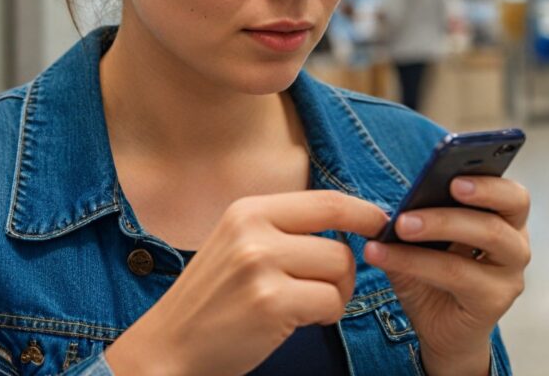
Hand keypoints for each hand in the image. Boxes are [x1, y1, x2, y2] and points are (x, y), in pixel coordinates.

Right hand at [105, 191, 387, 375]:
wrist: (168, 347)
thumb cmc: (213, 300)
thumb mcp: (238, 244)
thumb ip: (283, 228)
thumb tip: (348, 219)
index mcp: (248, 210)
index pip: (325, 201)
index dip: (362, 211)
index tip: (380, 223)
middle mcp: (254, 230)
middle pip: (339, 243)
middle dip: (345, 272)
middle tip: (327, 289)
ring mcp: (261, 265)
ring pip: (339, 271)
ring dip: (335, 295)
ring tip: (306, 307)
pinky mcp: (271, 303)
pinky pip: (330, 304)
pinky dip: (325, 317)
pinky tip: (299, 322)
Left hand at [363, 176, 530, 375]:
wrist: (440, 330)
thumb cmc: (434, 277)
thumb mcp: (420, 241)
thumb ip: (412, 217)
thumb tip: (385, 205)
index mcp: (504, 219)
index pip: (512, 193)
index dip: (490, 180)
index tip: (456, 173)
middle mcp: (515, 243)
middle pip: (509, 208)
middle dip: (472, 195)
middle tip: (444, 186)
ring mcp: (510, 274)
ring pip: (486, 237)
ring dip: (440, 224)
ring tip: (400, 225)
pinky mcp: (494, 301)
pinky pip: (456, 274)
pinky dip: (415, 261)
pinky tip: (382, 254)